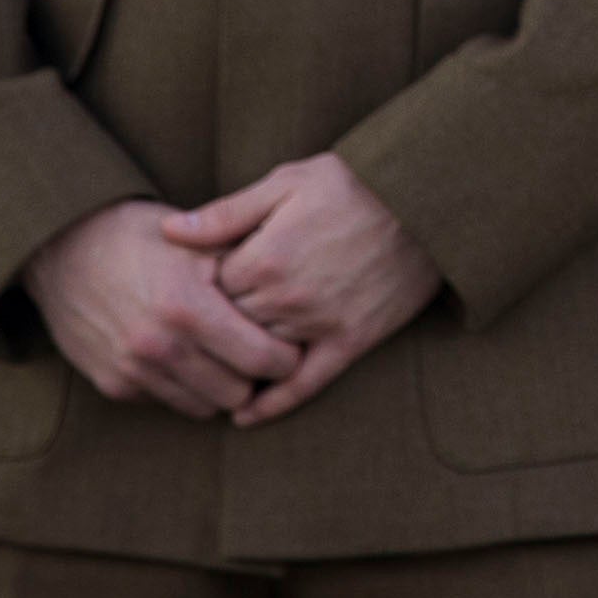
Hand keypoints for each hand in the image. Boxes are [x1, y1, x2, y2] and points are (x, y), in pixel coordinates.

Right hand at [22, 200, 301, 419]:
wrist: (64, 249)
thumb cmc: (144, 238)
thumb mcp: (200, 242)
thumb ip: (247, 270)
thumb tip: (298, 293)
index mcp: (187, 306)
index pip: (262, 359)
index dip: (287, 356)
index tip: (292, 344)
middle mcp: (158, 345)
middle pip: (237, 393)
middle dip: (256, 378)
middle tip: (262, 354)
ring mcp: (132, 369)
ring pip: (204, 406)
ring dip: (220, 387)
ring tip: (226, 357)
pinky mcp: (113, 384)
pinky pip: (167, 402)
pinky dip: (184, 386)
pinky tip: (187, 357)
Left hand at [162, 156, 442, 423]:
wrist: (429, 199)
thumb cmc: (355, 183)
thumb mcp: (287, 182)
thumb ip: (226, 213)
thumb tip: (168, 231)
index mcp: (262, 259)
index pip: (207, 291)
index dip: (203, 286)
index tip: (204, 281)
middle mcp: (285, 299)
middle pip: (229, 325)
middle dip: (218, 323)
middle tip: (208, 322)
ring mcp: (319, 324)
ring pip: (259, 354)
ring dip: (239, 357)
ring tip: (219, 360)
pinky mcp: (351, 340)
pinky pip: (305, 383)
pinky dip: (273, 403)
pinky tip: (245, 415)